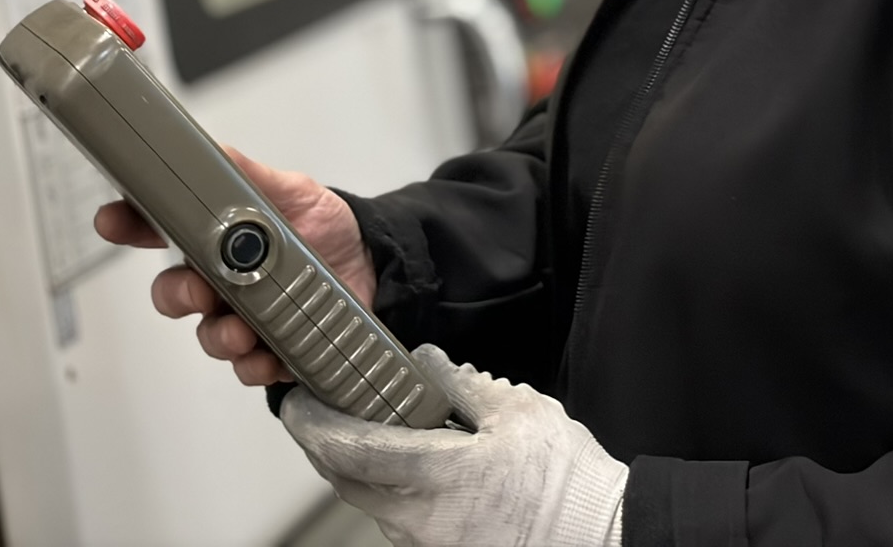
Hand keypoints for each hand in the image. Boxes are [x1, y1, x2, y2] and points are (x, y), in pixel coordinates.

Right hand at [93, 148, 376, 386]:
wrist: (376, 263)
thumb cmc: (325, 226)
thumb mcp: (291, 190)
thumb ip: (248, 175)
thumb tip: (213, 153)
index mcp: (217, 236)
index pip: (160, 231)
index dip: (130, 225)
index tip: (113, 220)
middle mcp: (222, 281)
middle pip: (174, 294)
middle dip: (176, 294)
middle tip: (198, 289)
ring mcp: (244, 318)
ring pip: (209, 336)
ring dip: (218, 336)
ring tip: (241, 331)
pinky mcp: (273, 350)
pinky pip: (250, 367)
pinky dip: (257, 363)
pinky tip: (271, 355)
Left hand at [283, 345, 625, 546]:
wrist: (598, 535)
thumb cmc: (563, 480)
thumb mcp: (517, 411)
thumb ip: (462, 385)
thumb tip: (427, 364)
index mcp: (435, 478)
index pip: (349, 450)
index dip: (312, 424)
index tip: (294, 401)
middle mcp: (419, 521)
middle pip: (347, 481)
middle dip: (324, 445)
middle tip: (317, 410)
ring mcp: (428, 545)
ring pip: (371, 503)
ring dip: (357, 467)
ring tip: (362, 429)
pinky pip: (399, 520)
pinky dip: (388, 488)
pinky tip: (405, 464)